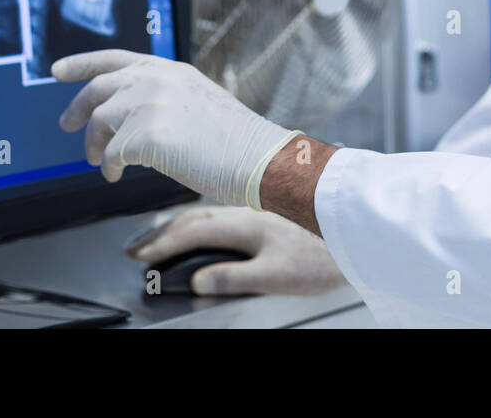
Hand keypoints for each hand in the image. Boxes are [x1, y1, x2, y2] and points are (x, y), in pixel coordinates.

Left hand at [53, 50, 300, 208]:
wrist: (259, 158)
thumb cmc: (235, 141)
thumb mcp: (197, 100)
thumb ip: (163, 97)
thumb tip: (125, 115)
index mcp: (170, 70)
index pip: (115, 58)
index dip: (82, 63)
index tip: (57, 71)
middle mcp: (156, 80)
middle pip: (98, 89)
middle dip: (77, 109)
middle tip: (67, 125)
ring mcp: (150, 104)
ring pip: (100, 121)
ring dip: (95, 144)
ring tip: (100, 162)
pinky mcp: (146, 135)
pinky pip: (112, 153)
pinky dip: (109, 167)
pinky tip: (116, 175)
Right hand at [127, 205, 348, 296]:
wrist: (355, 226)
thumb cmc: (322, 254)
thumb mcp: (277, 275)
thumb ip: (234, 277)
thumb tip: (196, 281)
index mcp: (244, 223)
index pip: (192, 233)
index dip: (162, 246)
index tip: (139, 258)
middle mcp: (245, 209)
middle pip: (192, 219)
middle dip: (160, 233)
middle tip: (135, 249)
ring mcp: (254, 208)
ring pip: (204, 212)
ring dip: (176, 225)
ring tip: (155, 237)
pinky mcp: (264, 210)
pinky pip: (218, 210)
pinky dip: (197, 219)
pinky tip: (197, 225)